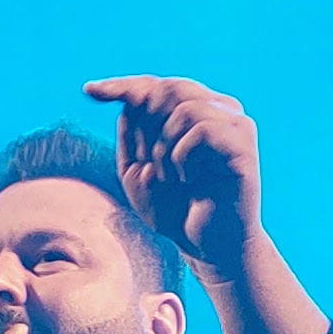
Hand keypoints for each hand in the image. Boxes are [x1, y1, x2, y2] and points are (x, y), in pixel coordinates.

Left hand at [83, 72, 265, 271]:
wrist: (208, 248)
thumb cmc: (175, 211)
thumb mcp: (137, 173)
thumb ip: (131, 135)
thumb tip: (127, 100)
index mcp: (196, 112)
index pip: (157, 85)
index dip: (122, 85)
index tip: (88, 91)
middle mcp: (219, 111)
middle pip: (170, 88)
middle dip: (146, 126)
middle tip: (146, 162)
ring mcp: (235, 125)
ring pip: (185, 107)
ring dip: (163, 145)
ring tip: (168, 176)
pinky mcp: (243, 145)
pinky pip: (202, 129)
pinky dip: (183, 155)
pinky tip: (188, 179)